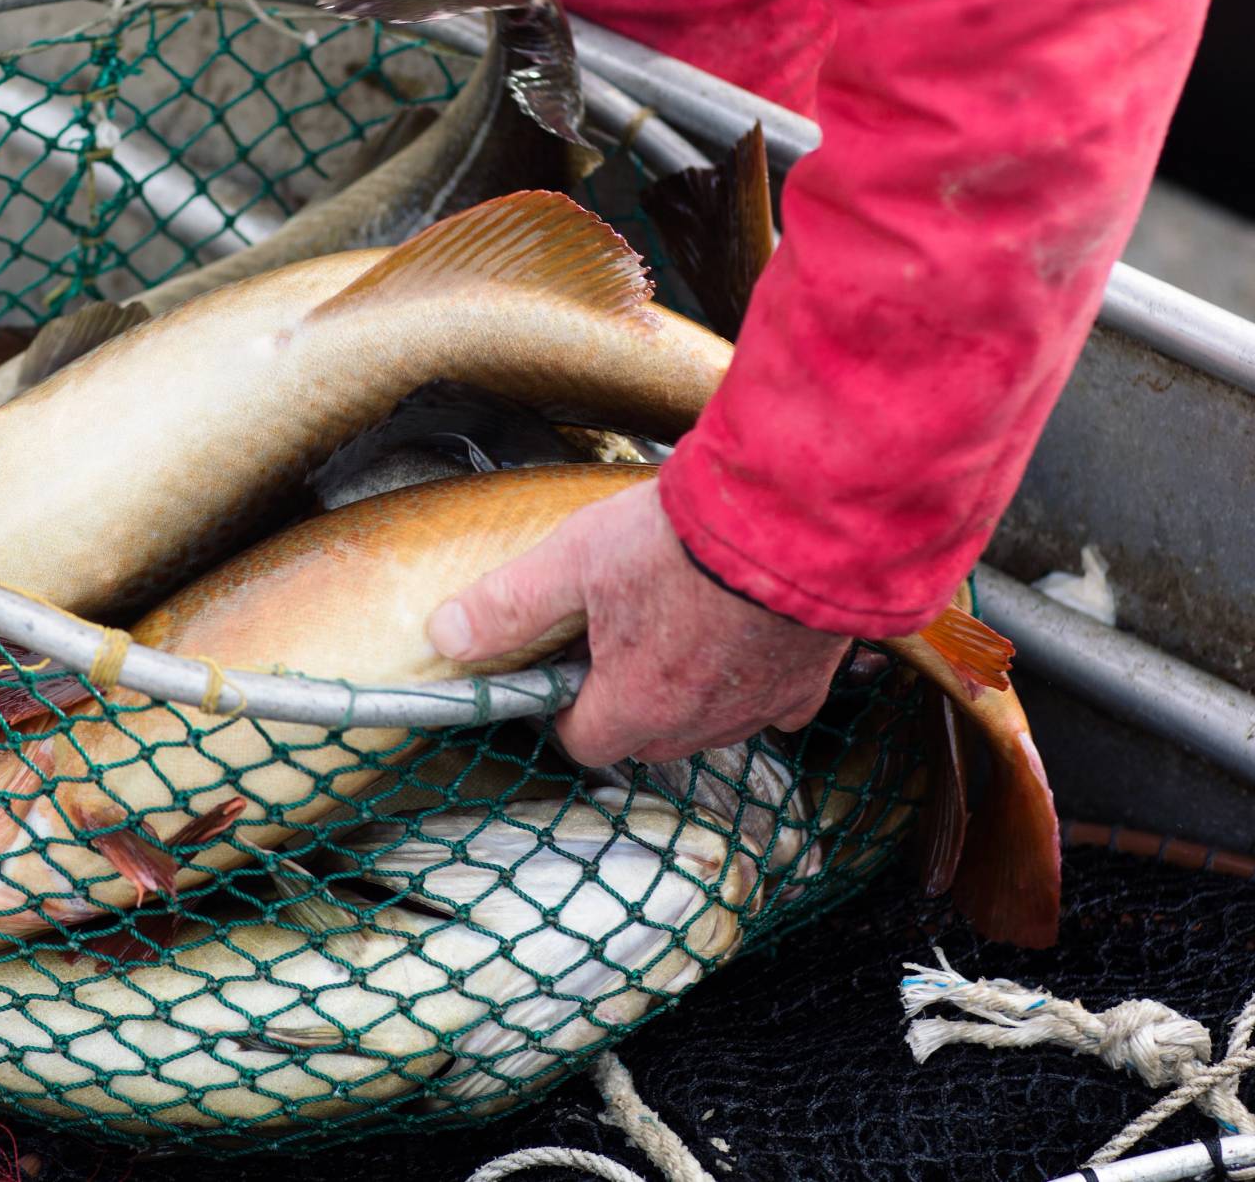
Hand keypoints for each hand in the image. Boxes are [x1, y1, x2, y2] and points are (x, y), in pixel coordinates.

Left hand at [425, 477, 849, 765]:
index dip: (564, 706)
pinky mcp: (808, 680)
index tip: (564, 664)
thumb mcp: (573, 558)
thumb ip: (508, 605)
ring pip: (707, 724)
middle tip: (617, 634)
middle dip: (622, 701)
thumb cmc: (684, 537)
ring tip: (676, 624)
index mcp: (638, 704)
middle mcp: (701, 722)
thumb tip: (446, 636)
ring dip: (686, 693)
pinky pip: (773, 705)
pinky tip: (742, 639)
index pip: (583, 741)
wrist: (794, 514)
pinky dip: (753, 683)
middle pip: (644, 738)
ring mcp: (760, 705)